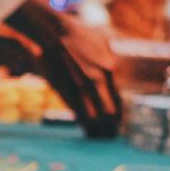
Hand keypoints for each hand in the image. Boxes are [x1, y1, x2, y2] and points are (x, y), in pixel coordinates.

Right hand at [6, 0, 121, 137]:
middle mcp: (97, 81)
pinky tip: (85, 130)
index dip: (118, 119)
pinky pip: (77, 113)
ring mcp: (80, 87)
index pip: (118, 103)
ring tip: (98, 139)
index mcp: (108, 70)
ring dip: (96, 131)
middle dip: (110, 129)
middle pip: (108, 115)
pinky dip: (83, 124)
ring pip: (93, 118)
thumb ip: (109, 61)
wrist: (51, 31)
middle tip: (109, 138)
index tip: (117, 126)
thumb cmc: (76, 34)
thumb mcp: (102, 44)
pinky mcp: (64, 91)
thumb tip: (114, 72)